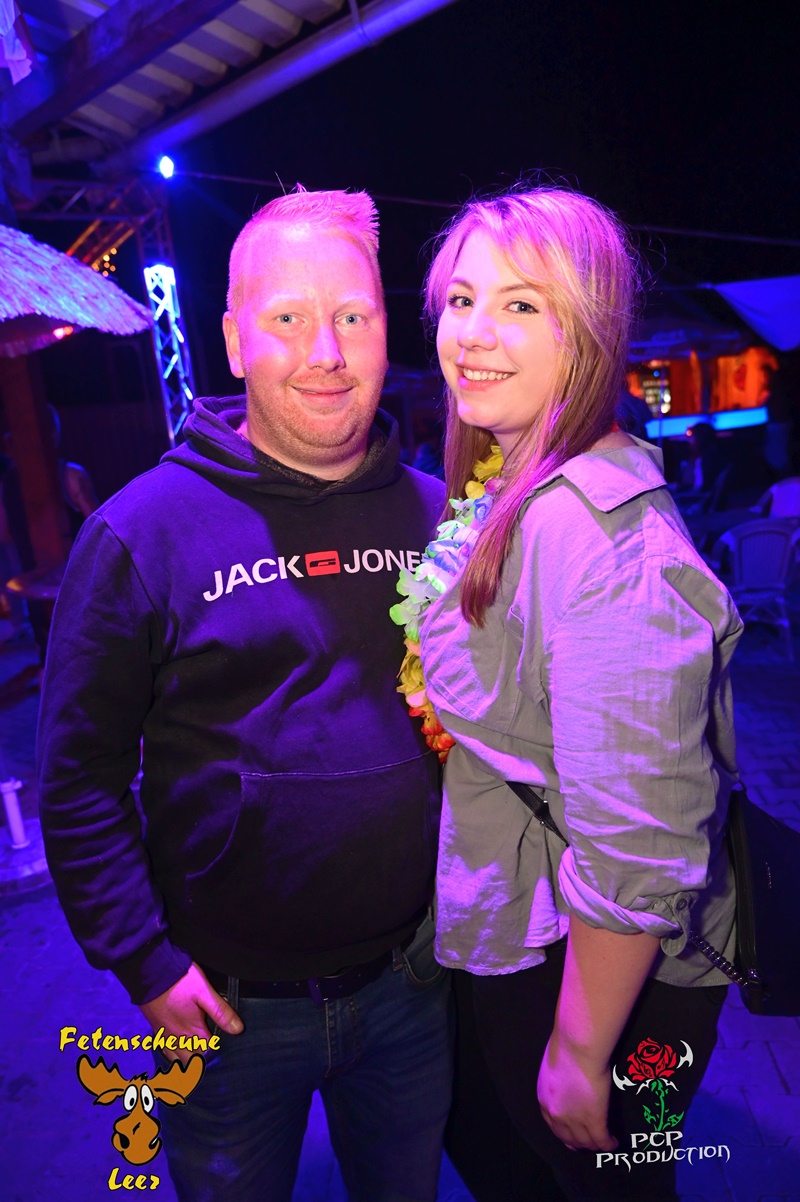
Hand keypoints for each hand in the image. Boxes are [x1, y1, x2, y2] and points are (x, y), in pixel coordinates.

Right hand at [140, 963, 243, 1063]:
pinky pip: (165, 1051)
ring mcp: (165, 1036)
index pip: (209, 1054)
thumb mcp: (204, 992)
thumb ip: (220, 1012)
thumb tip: (238, 1029)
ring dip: (188, 1060)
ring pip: (177, 1060)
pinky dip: (174, 1054)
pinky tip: (180, 1048)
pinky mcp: (157, 1029)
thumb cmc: (179, 980)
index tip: (228, 1048)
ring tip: (199, 1054)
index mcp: (192, 1033)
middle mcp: (177, 1040)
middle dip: (204, 1060)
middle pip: (192, 1061)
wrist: (150, 970)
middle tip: (215, 1051)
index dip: (220, 1053)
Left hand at [537, 1033, 616, 1151]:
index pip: (553, 1125)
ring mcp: (574, 1119)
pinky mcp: (594, 1120)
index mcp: (544, 1099)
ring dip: (595, 1144)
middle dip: (579, 1143)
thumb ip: (557, 1080)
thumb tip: (566, 1080)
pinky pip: (602, 1140)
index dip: (565, 1132)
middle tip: (589, 1142)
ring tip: (604, 1142)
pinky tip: (613, 1142)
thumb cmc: (566, 1045)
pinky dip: (609, 1144)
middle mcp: (556, 1114)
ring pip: (585, 1142)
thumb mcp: (553, 1066)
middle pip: (568, 1138)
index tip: (573, 1133)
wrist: (578, 1046)